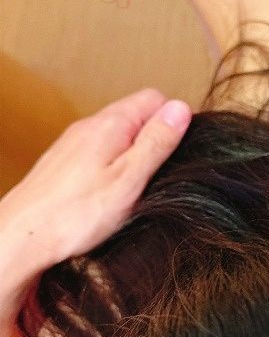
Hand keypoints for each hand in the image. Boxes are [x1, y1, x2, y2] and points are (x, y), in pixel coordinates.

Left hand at [0, 88, 191, 317]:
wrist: (20, 237)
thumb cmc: (75, 215)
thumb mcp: (130, 179)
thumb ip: (157, 142)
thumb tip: (181, 108)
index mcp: (111, 124)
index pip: (155, 99)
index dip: (173, 122)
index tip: (175, 153)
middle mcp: (90, 125)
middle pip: (136, 115)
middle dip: (153, 140)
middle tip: (154, 177)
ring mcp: (74, 142)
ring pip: (117, 135)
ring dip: (132, 155)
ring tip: (132, 189)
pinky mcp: (63, 161)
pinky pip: (99, 151)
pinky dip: (111, 166)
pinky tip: (107, 195)